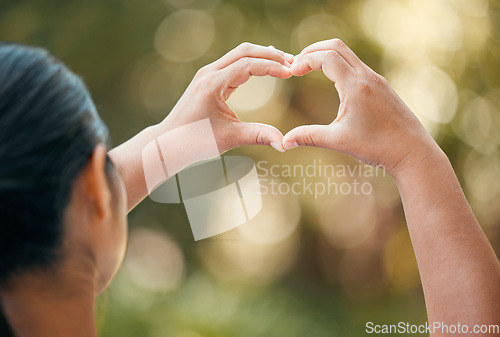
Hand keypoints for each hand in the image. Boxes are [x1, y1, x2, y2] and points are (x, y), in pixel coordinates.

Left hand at [161, 43, 292, 152]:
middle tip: (292, 62)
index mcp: (213, 84)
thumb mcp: (230, 138)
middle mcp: (209, 73)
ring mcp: (207, 74)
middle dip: (270, 54)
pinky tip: (264, 67)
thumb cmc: (196, 141)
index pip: (248, 64)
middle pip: (245, 51)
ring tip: (284, 63)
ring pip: (238, 54)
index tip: (291, 72)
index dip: (272, 66)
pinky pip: (232, 62)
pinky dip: (251, 62)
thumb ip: (259, 136)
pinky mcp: (207, 79)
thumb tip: (284, 144)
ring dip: (261, 55)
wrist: (169, 143)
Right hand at [282, 39, 439, 176]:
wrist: (413, 152)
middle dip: (312, 51)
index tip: (292, 73)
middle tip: (296, 65)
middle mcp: (367, 77)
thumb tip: (284, 142)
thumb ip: (309, 137)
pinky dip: (339, 66)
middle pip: (336, 46)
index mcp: (356, 85)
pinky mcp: (381, 87)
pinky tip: (331, 82)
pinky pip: (356, 66)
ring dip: (326, 57)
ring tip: (309, 70)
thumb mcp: (339, 141)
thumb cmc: (378, 146)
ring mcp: (376, 80)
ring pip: (347, 55)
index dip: (305, 60)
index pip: (326, 57)